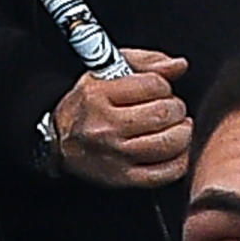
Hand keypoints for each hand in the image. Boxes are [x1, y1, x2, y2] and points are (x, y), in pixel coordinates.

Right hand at [50, 49, 191, 189]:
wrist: (58, 144)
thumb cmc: (87, 107)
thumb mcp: (107, 72)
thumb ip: (146, 62)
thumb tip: (178, 66)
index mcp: (98, 96)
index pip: (154, 85)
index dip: (164, 86)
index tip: (158, 91)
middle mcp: (104, 127)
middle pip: (164, 114)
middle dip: (175, 109)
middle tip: (169, 110)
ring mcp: (114, 156)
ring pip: (169, 143)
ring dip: (181, 133)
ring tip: (175, 128)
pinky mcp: (122, 178)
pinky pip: (165, 172)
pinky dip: (179, 161)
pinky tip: (174, 151)